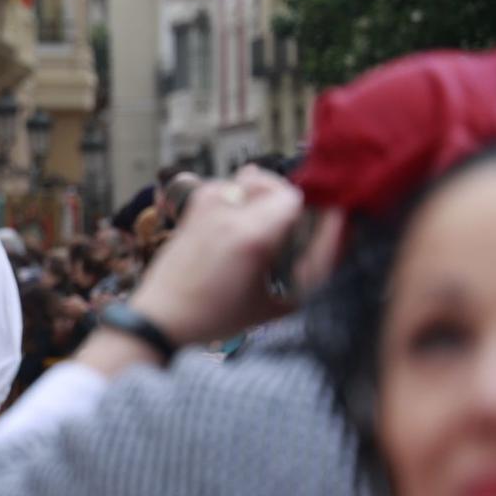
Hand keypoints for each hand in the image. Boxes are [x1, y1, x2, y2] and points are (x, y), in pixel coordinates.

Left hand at [128, 168, 304, 346]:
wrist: (162, 317)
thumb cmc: (216, 316)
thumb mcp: (273, 306)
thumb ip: (307, 280)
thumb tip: (334, 253)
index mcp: (251, 237)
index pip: (294, 198)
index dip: (309, 210)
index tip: (311, 227)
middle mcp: (228, 214)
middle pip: (272, 182)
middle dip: (286, 201)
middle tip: (288, 225)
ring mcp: (205, 208)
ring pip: (247, 179)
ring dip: (261, 194)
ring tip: (263, 222)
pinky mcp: (191, 210)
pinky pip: (224, 186)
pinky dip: (236, 196)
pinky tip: (238, 221)